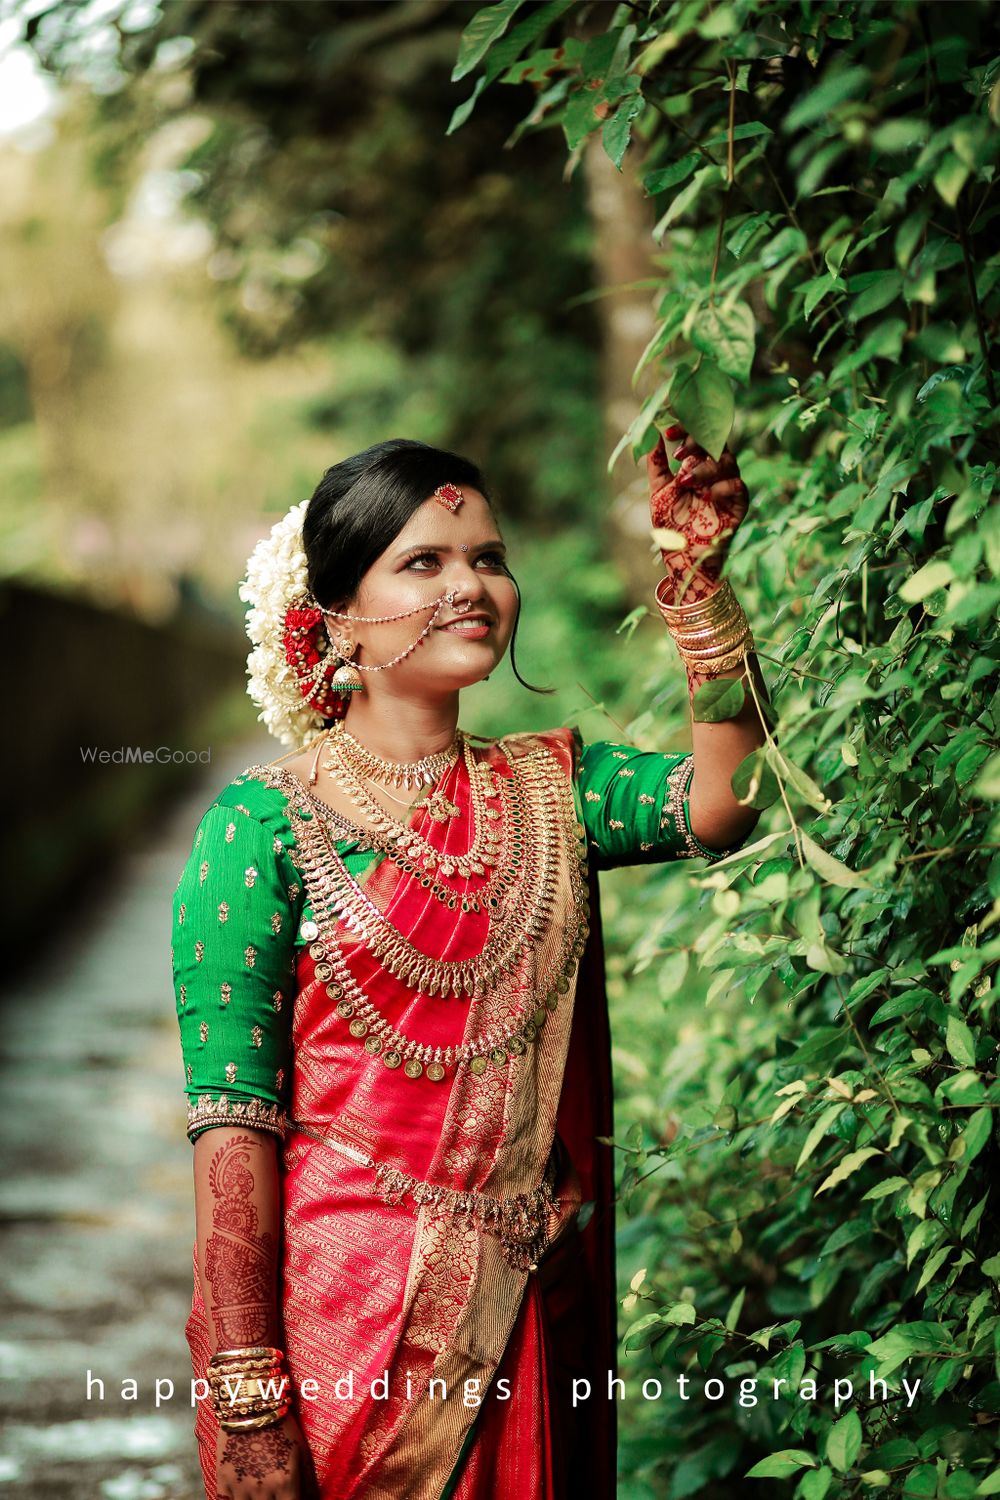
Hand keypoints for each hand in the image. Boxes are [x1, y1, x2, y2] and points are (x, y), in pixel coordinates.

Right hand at [215, 1411, 317, 1499]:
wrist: (251, 1403)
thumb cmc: (280, 1425)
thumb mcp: (300, 1451)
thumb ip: (307, 1482)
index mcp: (285, 1482)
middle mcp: (262, 1488)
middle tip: (275, 1495)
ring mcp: (240, 1486)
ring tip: (259, 1493)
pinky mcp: (223, 1479)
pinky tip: (242, 1493)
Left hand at [646, 423, 748, 601]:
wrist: (683, 558)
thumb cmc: (672, 526)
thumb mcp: (659, 492)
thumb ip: (657, 465)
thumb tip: (652, 435)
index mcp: (697, 466)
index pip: (698, 438)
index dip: (686, 430)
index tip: (668, 433)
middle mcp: (715, 473)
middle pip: (716, 443)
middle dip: (697, 443)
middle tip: (679, 454)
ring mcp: (728, 487)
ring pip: (727, 462)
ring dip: (705, 469)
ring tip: (685, 481)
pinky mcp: (739, 505)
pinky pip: (738, 487)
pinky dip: (722, 487)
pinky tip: (707, 496)